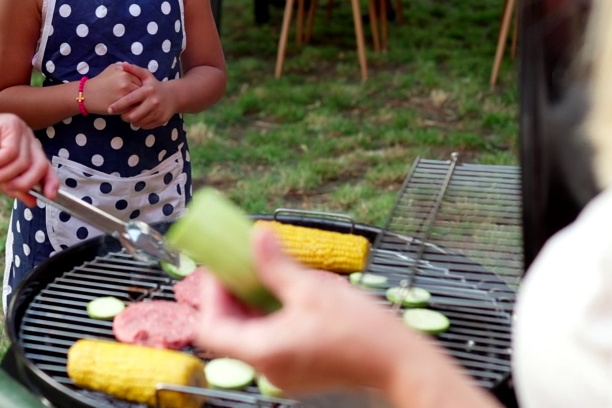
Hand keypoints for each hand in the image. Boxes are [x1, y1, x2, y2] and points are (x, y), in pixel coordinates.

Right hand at [0, 111, 57, 205]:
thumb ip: (11, 187)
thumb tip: (32, 200)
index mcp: (27, 152)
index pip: (45, 168)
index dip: (50, 182)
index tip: (49, 196)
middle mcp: (28, 141)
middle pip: (39, 167)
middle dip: (23, 183)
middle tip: (4, 185)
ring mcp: (21, 132)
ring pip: (23, 163)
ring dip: (1, 173)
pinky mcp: (11, 125)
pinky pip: (10, 153)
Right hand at [85, 62, 142, 115]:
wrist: (87, 95)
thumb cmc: (100, 81)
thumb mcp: (112, 68)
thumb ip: (126, 68)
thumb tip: (138, 71)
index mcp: (125, 72)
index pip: (142, 79)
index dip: (141, 84)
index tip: (140, 88)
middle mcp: (126, 83)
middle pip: (143, 90)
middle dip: (142, 94)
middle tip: (140, 97)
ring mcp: (124, 95)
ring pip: (140, 99)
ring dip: (139, 102)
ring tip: (137, 102)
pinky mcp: (121, 107)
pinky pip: (133, 108)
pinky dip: (134, 108)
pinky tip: (131, 107)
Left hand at [107, 62, 175, 128]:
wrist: (173, 96)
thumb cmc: (155, 86)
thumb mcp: (146, 76)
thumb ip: (135, 70)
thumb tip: (123, 64)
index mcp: (147, 90)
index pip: (129, 100)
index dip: (118, 106)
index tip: (110, 109)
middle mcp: (153, 102)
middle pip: (132, 116)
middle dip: (124, 116)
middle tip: (122, 114)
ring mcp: (158, 112)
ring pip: (138, 122)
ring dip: (132, 120)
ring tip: (131, 115)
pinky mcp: (161, 120)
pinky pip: (145, 126)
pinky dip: (140, 123)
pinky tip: (140, 117)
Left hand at [193, 227, 408, 396]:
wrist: (401, 363)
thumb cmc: (361, 330)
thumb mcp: (312, 288)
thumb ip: (276, 264)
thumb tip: (255, 236)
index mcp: (263, 351)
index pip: (210, 327)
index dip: (210, 294)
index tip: (222, 267)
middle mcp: (267, 369)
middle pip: (228, 332)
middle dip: (230, 296)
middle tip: (240, 265)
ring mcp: (284, 374)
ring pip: (249, 337)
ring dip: (250, 305)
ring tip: (264, 274)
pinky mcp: (300, 372)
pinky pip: (271, 343)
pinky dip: (269, 318)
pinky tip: (286, 294)